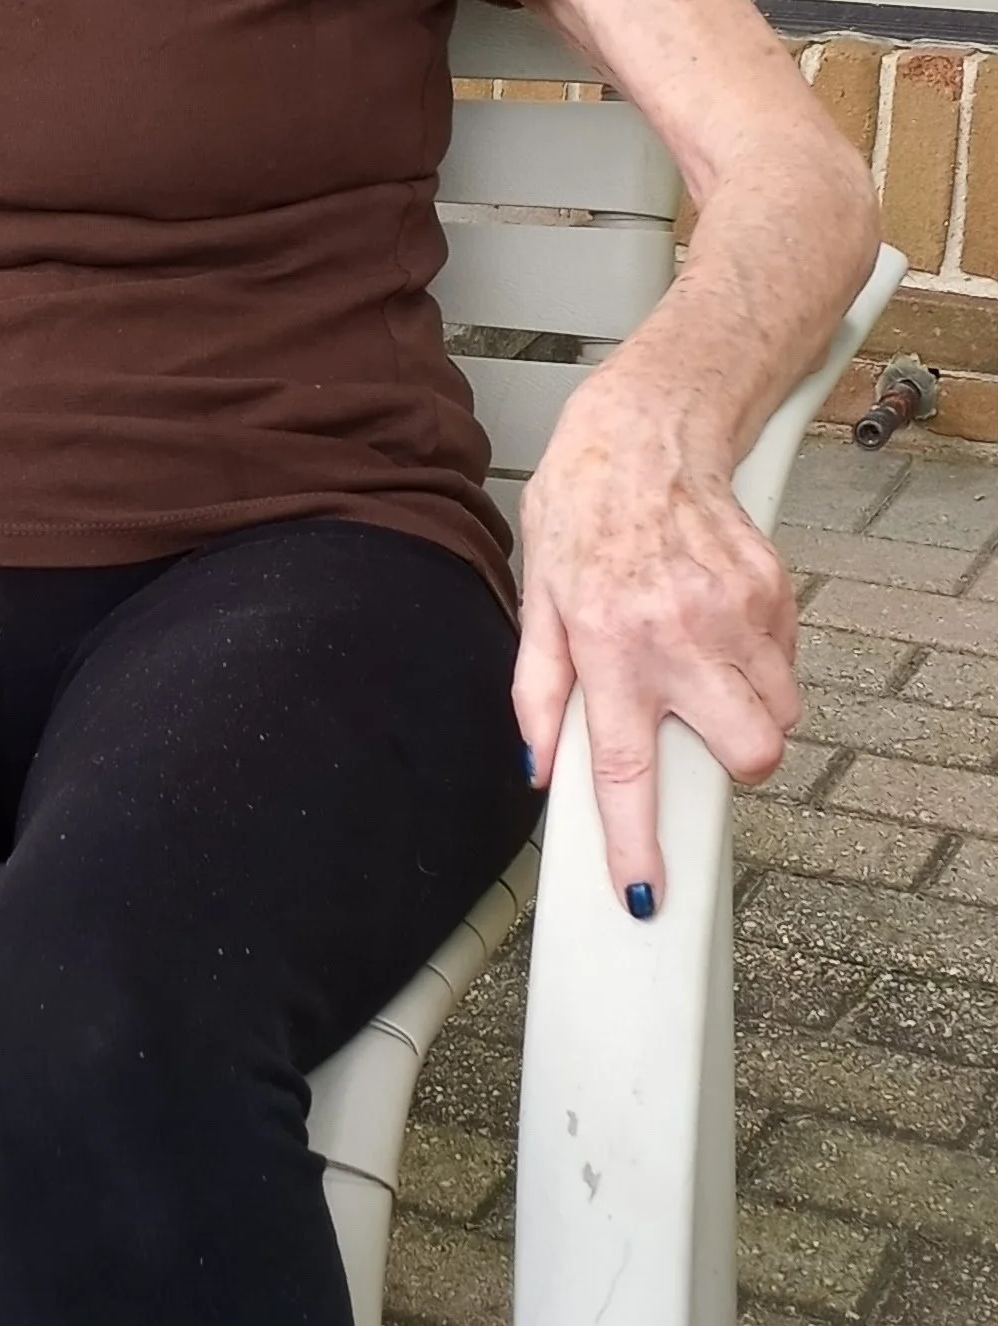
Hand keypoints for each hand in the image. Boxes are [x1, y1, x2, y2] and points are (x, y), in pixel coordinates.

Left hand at [514, 369, 800, 911]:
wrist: (646, 432)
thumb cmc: (583, 511)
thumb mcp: (538, 601)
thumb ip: (538, 692)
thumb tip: (538, 765)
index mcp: (611, 646)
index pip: (628, 769)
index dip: (636, 844)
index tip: (644, 894)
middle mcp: (680, 636)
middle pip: (749, 754)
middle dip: (734, 767)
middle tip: (701, 736)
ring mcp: (737, 612)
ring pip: (780, 716)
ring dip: (751, 715)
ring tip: (707, 673)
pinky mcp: (775, 590)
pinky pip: (787, 664)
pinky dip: (761, 665)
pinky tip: (720, 628)